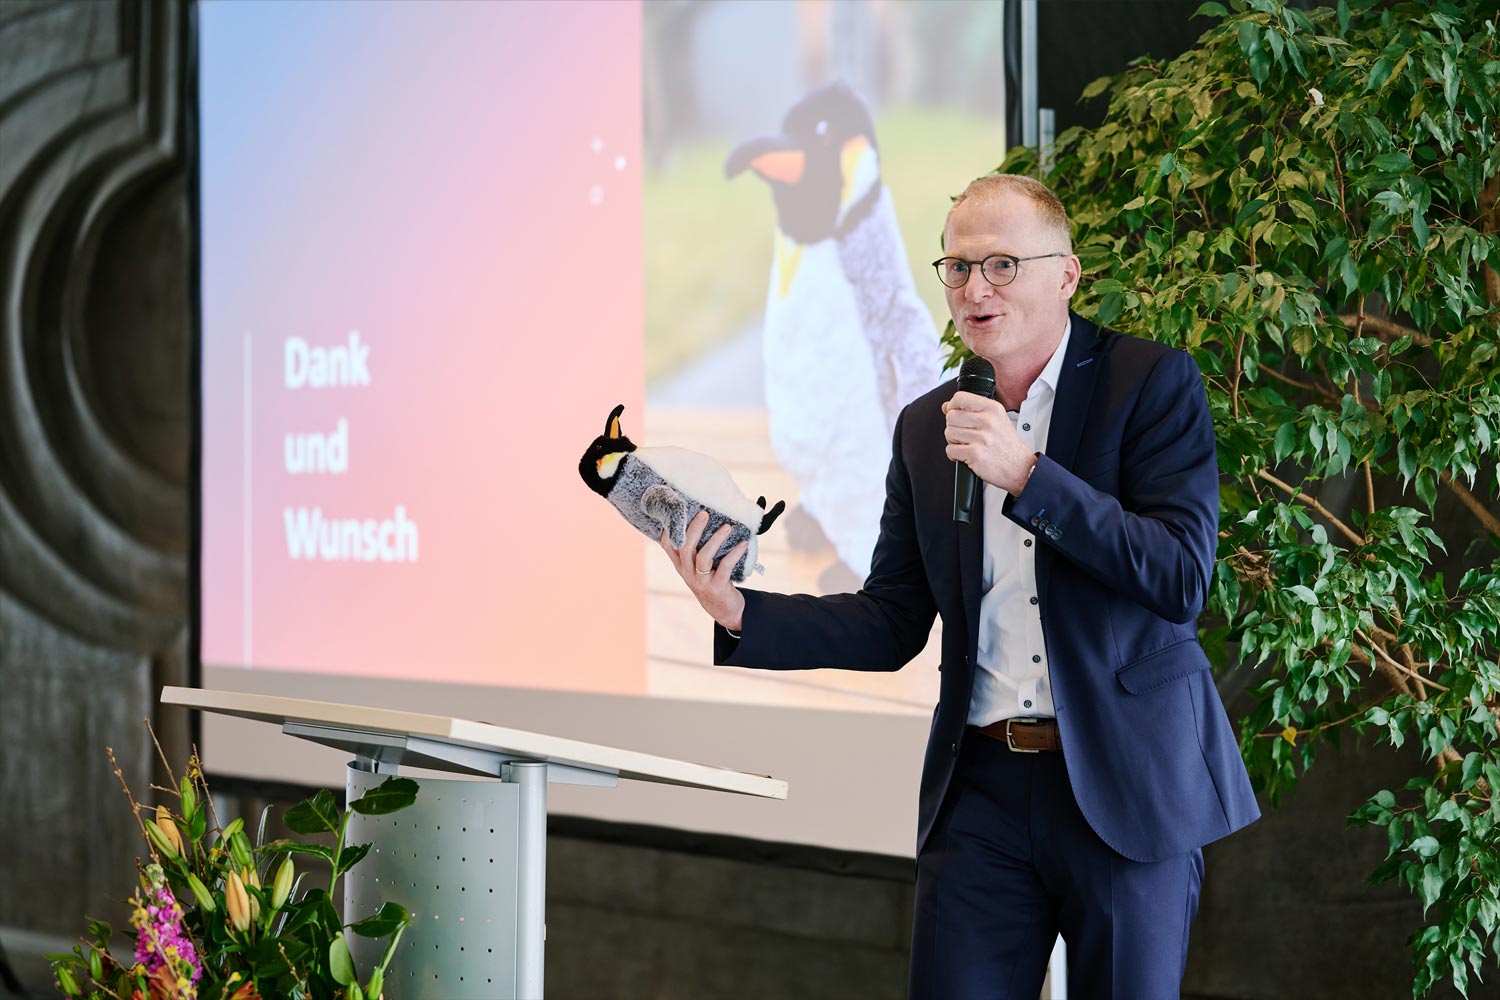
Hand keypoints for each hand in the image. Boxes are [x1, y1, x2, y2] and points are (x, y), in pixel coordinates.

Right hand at [660, 511, 747, 631]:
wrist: (724, 609)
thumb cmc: (712, 580)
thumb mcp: (698, 566)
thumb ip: (698, 547)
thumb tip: (708, 517)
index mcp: (681, 564)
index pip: (668, 544)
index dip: (670, 527)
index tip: (679, 509)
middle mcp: (686, 572)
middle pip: (685, 547)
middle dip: (694, 528)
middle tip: (704, 513)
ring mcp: (700, 581)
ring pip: (703, 557)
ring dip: (716, 539)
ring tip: (727, 527)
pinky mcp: (716, 587)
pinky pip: (724, 567)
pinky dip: (734, 553)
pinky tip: (743, 544)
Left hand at [942, 391, 1037, 493]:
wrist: (1021, 469)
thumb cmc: (1008, 446)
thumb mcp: (996, 420)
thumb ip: (971, 411)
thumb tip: (946, 406)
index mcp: (993, 409)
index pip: (960, 398)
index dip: (952, 406)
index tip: (954, 413)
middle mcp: (988, 421)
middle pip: (951, 416)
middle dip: (953, 427)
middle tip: (964, 435)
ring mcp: (981, 438)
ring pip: (949, 433)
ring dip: (954, 442)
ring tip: (967, 445)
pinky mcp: (975, 454)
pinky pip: (950, 450)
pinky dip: (954, 455)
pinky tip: (966, 455)